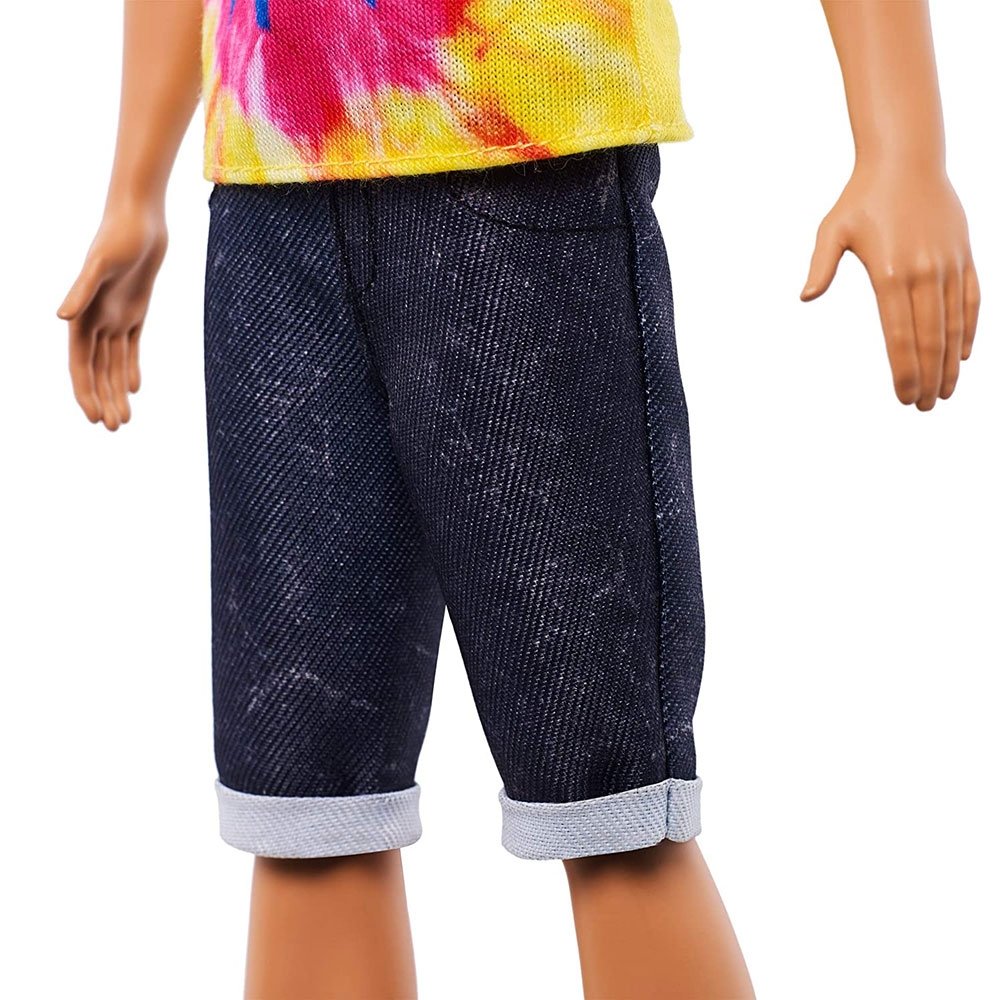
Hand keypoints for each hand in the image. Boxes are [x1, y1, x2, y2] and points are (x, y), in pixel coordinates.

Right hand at [57, 200, 167, 429]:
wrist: (141, 218)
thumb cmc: (118, 236)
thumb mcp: (100, 264)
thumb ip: (81, 291)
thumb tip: (60, 317)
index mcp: (82, 315)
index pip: (80, 364)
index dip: (86, 392)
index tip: (94, 418)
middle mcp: (95, 319)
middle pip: (97, 370)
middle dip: (104, 399)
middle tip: (115, 428)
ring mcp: (115, 315)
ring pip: (114, 363)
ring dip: (117, 391)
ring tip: (124, 419)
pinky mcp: (135, 310)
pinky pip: (131, 346)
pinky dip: (131, 367)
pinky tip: (134, 388)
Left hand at [801, 163, 979, 410]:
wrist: (907, 160)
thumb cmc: (862, 198)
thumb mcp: (832, 230)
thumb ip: (820, 266)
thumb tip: (806, 297)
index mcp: (890, 275)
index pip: (899, 338)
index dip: (904, 373)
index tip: (902, 398)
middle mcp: (924, 274)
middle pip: (929, 340)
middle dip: (926, 379)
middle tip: (922, 407)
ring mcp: (948, 265)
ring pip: (953, 326)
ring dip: (949, 364)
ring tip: (943, 393)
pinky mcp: (964, 256)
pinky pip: (972, 301)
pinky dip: (968, 330)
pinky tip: (962, 356)